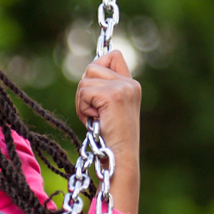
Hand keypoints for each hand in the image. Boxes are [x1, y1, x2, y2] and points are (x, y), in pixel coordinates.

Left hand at [75, 50, 141, 213]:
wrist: (120, 157)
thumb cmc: (111, 140)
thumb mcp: (108, 110)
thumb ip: (102, 91)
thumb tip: (85, 76)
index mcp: (132, 84)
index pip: (112, 56)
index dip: (97, 67)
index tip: (93, 92)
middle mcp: (130, 83)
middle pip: (92, 67)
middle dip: (84, 90)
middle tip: (92, 112)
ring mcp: (123, 88)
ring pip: (85, 79)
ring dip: (82, 101)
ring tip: (94, 118)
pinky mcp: (112, 96)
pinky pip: (84, 92)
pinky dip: (82, 108)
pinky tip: (94, 121)